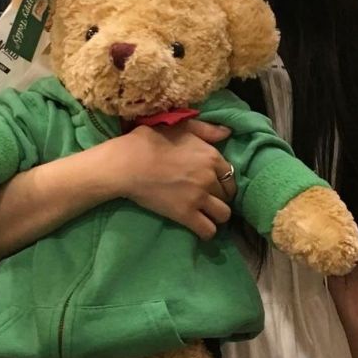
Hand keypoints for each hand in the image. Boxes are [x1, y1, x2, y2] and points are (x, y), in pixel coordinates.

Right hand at [86, 119, 235, 239]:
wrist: (127, 163)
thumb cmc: (150, 141)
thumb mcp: (181, 126)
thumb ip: (206, 130)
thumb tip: (227, 133)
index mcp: (211, 156)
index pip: (230, 174)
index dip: (223, 180)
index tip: (215, 184)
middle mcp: (210, 177)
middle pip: (228, 195)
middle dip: (220, 197)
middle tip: (207, 199)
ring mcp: (199, 197)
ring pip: (224, 214)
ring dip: (217, 215)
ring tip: (206, 214)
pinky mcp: (185, 214)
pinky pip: (208, 230)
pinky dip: (207, 231)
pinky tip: (200, 227)